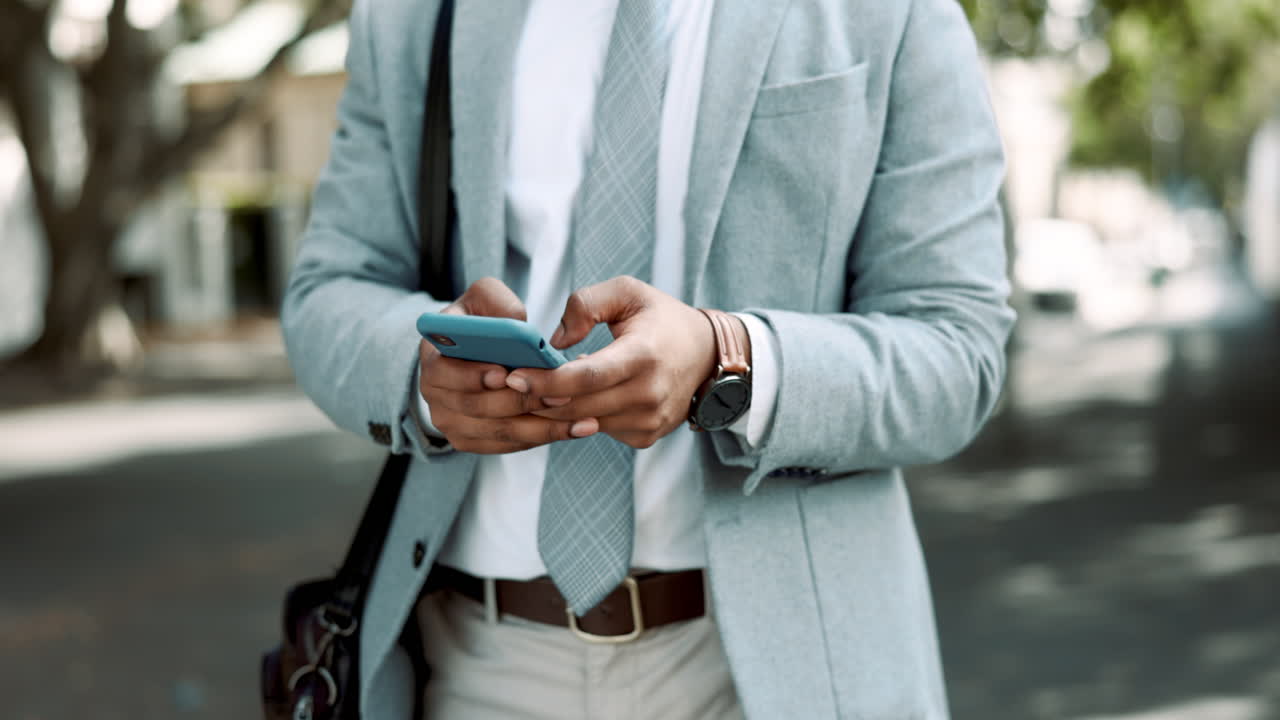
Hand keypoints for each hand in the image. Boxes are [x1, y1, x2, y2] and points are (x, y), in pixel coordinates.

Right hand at [418, 277, 598, 453]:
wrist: (474, 353)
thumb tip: (515, 323)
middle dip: (522, 401)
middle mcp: (435, 394)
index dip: (472, 375)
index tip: (504, 373)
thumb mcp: (483, 298)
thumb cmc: (481, 322)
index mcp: (432, 356)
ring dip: (542, 427)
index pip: (443, 372)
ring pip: (499, 431)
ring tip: (579, 419)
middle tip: (559, 395)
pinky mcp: (473, 440)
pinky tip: (574, 429)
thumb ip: (496, 302)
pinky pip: (509, 444)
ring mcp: (452, 422)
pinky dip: (543, 438)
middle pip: (477, 407)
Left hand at [507, 276, 720, 448]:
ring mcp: (649, 420)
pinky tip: (567, 398)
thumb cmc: (660, 318)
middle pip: (578, 406)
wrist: (706, 356)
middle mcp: (649, 394)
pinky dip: (577, 417)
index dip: (545, 380)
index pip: (587, 377)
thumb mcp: (627, 292)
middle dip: (536, 399)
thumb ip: (585, 304)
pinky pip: (599, 430)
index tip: (512, 376)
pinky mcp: (646, 436)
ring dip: (553, 410)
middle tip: (503, 386)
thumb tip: (555, 342)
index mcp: (644, 355)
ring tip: (529, 390)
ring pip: (584, 423)